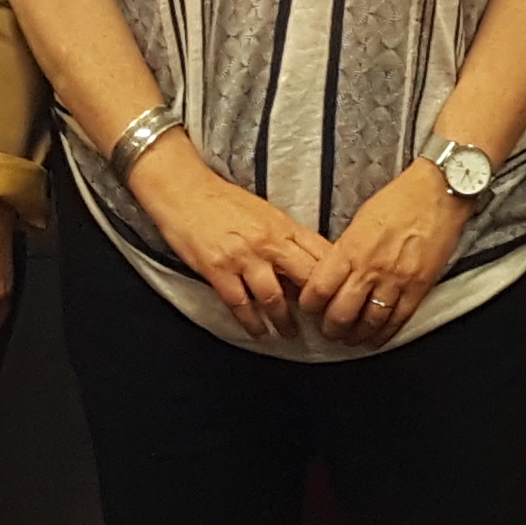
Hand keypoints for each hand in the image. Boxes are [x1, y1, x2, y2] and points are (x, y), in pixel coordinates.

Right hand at [125, 142, 336, 343]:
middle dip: (317, 305)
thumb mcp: (265, 214)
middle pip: (305, 278)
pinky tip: (258, 332)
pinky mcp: (218, 270)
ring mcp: (243, 257)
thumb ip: (286, 239)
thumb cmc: (223, 201)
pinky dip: (251, 323)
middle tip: (323, 323)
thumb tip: (305, 265)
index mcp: (283, 226)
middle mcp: (268, 242)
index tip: (340, 298)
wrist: (184, 190)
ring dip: (284, 321)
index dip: (335, 279)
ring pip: (275, 298)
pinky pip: (240, 304)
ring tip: (289, 334)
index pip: (321, 255)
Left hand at [298, 162, 472, 351]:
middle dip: (330, 328)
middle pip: (341, 314)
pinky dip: (385, 334)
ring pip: (369, 322)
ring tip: (350, 337)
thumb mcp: (359, 220)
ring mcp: (396, 280)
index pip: (319, 290)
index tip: (310, 307)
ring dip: (356, 335)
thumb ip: (345, 250)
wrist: (440, 193)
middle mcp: (371, 268)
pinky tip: (376, 338)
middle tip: (328, 329)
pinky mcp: (419, 288)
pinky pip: (398, 320)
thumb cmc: (400, 199)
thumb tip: (333, 272)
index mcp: (351, 248)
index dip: (309, 305)